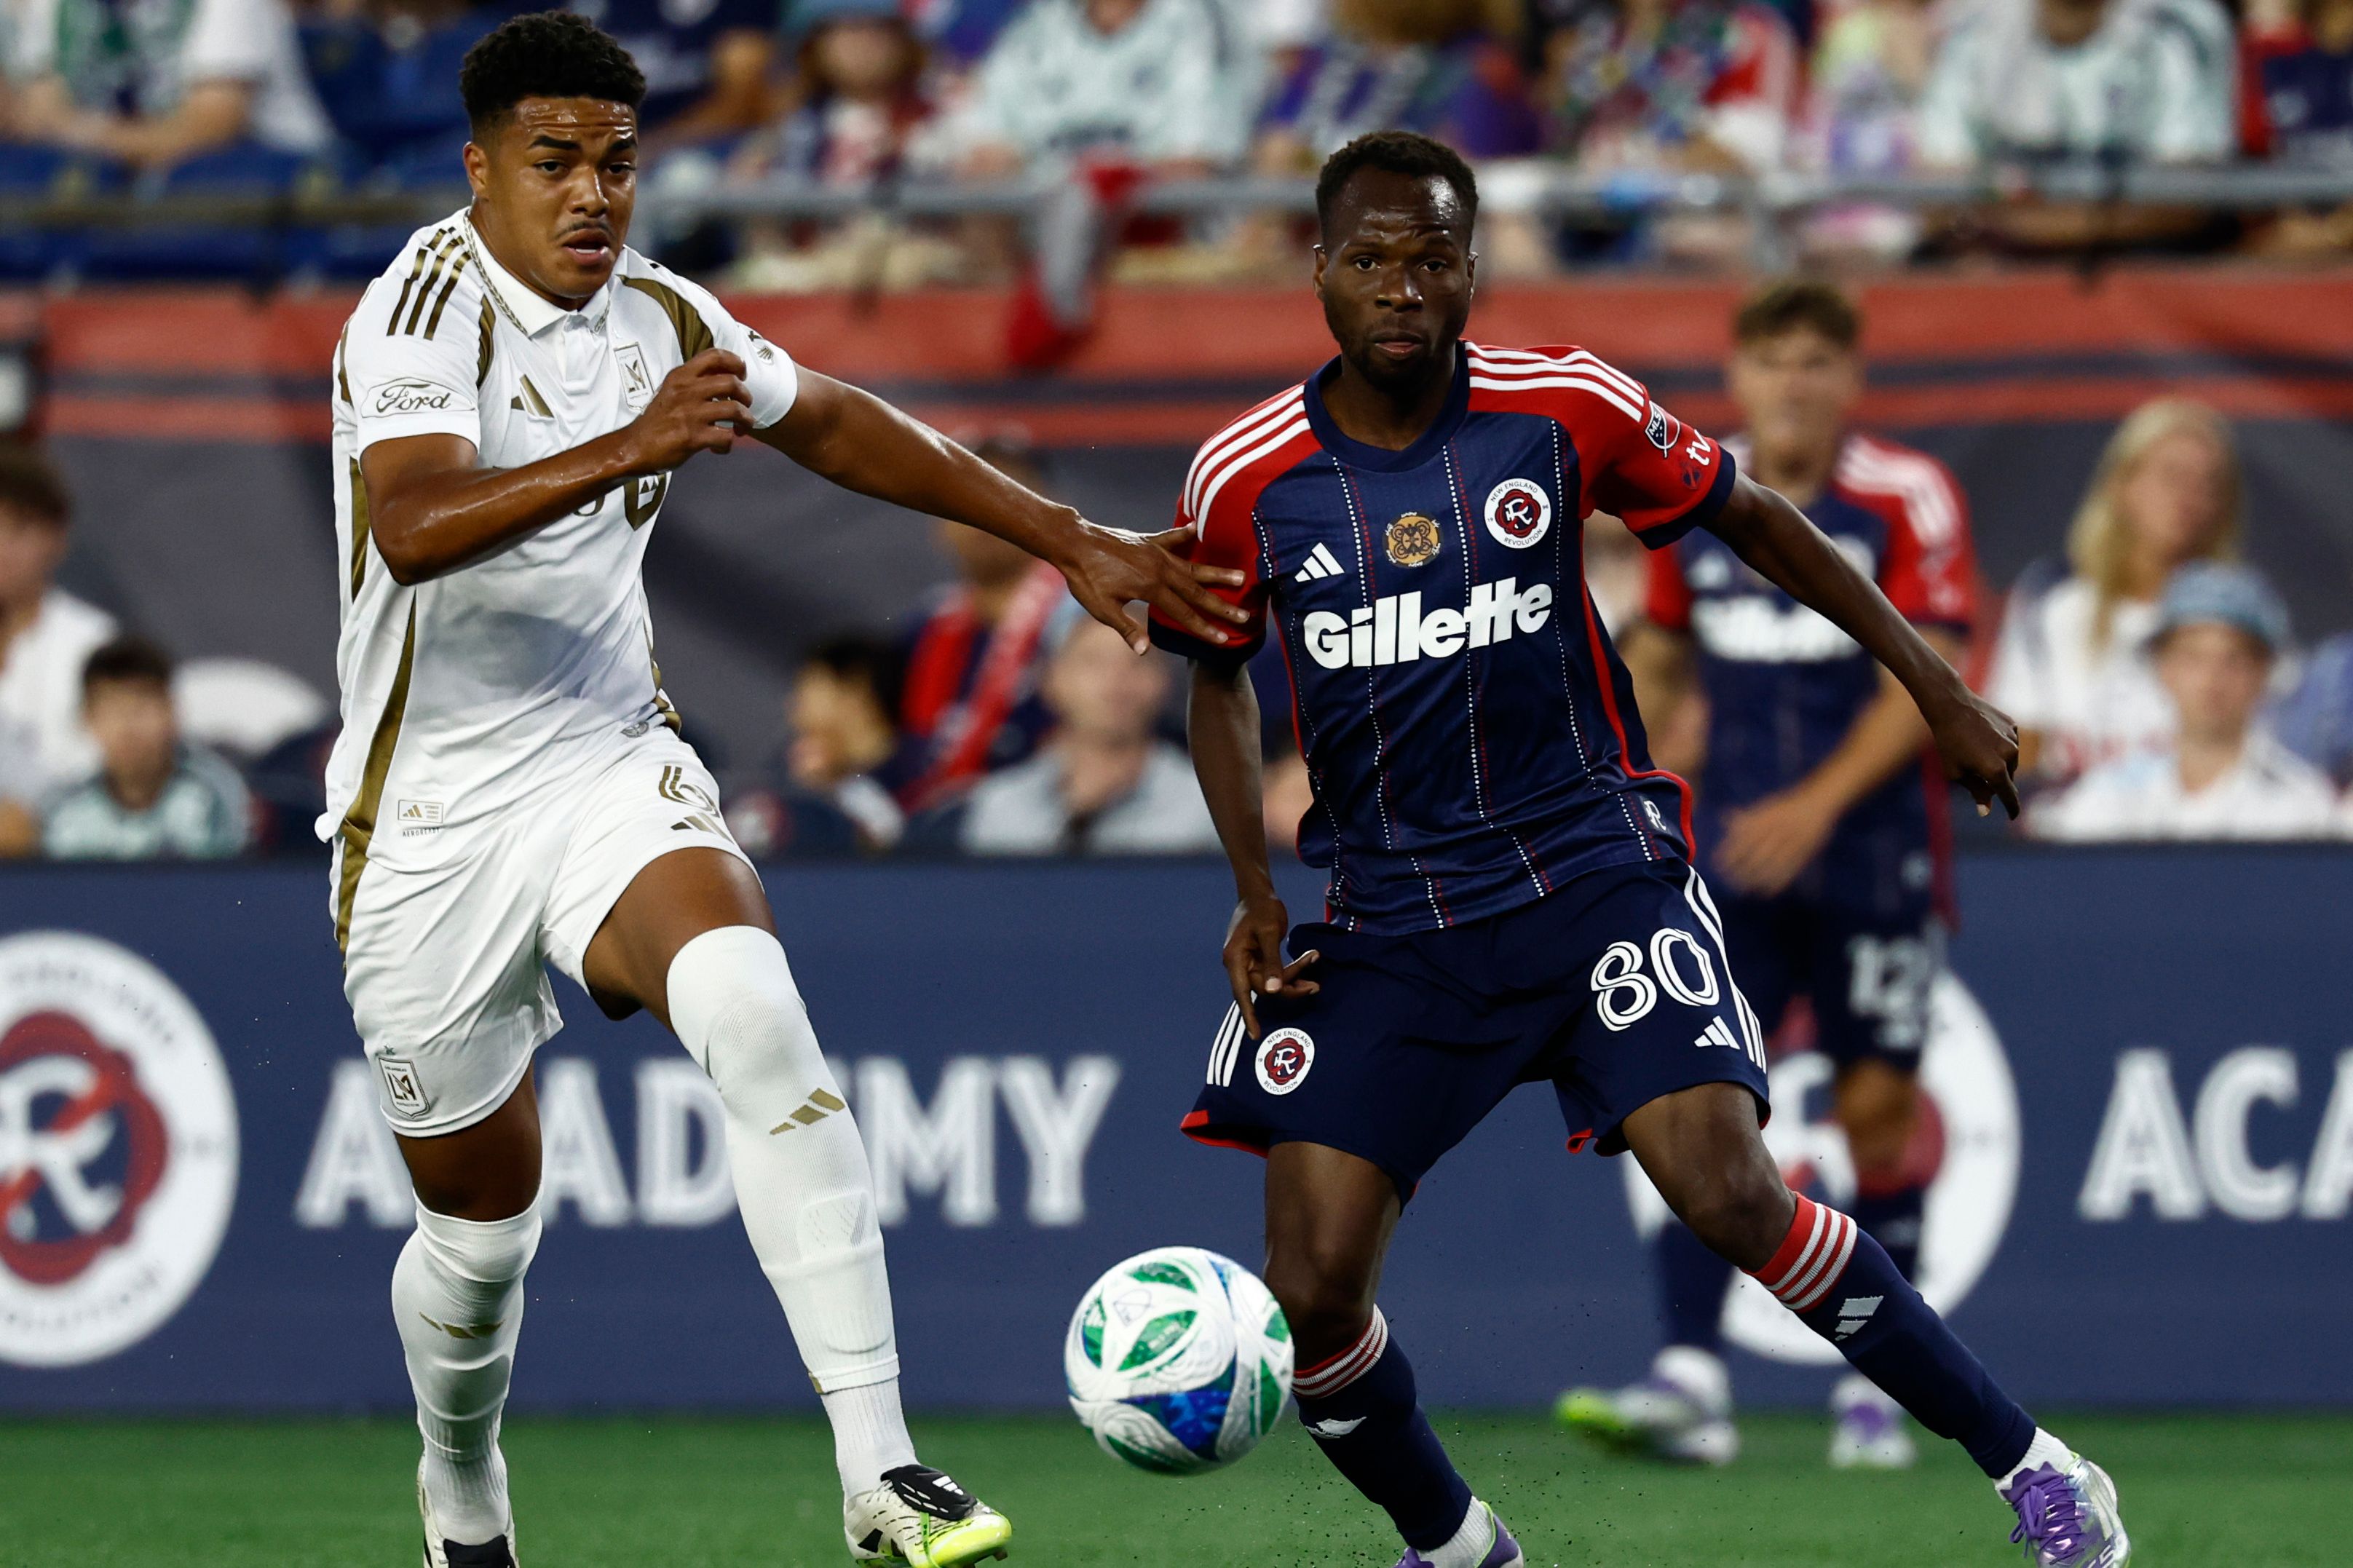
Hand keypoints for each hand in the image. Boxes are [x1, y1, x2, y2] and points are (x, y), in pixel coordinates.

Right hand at [623, 349, 750, 471]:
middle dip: (745, 395)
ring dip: (745, 420)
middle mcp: (687, 391)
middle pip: (731, 382)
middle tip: (744, 405)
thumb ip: (693, 382)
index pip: (714, 356)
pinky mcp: (693, 437)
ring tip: (742, 427)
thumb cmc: (656, 421)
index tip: (742, 372)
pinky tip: (719, 447)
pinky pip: (725, 437)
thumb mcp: (671, 390)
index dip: (735, 362)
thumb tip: (722, 378)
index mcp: (681, 376)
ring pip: (735, 409)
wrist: (634, 446)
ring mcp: (691, 414)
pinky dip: (728, 444)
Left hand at [1057, 520, 1248, 654]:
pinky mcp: (1148, 541)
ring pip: (1193, 565)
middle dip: (1221, 605)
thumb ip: (1127, 628)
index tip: (1224, 638)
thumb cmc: (1085, 579)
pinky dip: (1186, 534)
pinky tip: (1198, 527)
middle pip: (1197, 591)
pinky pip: (1172, 538)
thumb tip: (1145, 652)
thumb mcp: (1102, 609)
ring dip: (1217, 572)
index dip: (1204, 628)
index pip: (1184, 613)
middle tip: (1245, 615)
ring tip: (1241, 575)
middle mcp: (1159, 568)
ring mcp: (1156, 552)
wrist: (1073, 542)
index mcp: (1150, 588)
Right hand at [1223, 892, 1317, 1040]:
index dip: (1249, 1015)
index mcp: (1235, 959)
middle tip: (1315, 986)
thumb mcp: (1269, 933)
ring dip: (1295, 976)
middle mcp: (1239, 964)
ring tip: (1315, 961)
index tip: (1256, 1035)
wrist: (1258, 891)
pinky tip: (1311, 957)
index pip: (1242, 993)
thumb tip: (1272, 990)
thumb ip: (1272, 963)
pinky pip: (1276, 971)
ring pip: (1273, 981)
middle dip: (1290, 988)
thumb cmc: (1262, 908)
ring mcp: (1250, 962)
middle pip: (1265, 987)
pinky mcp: (1260, 958)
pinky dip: (1293, 967)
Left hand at [1716, 787, 1838, 897]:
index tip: (1718, 863)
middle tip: (1728, 879)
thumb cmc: (1787, 806)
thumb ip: (1746, 816)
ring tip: (1743, 887)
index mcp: (1768, 819)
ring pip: (1772, 864)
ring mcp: (1793, 843)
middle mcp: (1779, 831)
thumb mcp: (1765, 806)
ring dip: (1756, 877)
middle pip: (1757, 853)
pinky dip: (1777, 882)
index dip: (1731, 852)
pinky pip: (1790, 870)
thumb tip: (1724, 818)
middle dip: (1741, 868)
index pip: (1744, 838)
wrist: (1818, 803)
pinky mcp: (1804, 853)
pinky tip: (1765, 891)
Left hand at [1925, 686, 2021, 818]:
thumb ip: (1976, 791)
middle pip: (2007, 777)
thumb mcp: (1956, 772)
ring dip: (1997, 762)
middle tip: (1974, 772)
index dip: (2011, 808)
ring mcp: (2013, 738)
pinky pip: (2009, 742)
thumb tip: (1986, 810)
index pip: (2008, 795)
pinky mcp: (2012, 725)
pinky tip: (1981, 736)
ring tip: (1974, 750)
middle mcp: (2010, 755)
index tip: (2012, 816)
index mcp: (1995, 770)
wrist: (1951, 706)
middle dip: (1995, 780)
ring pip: (2010, 760)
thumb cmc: (1948, 742)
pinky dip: (1999, 745)